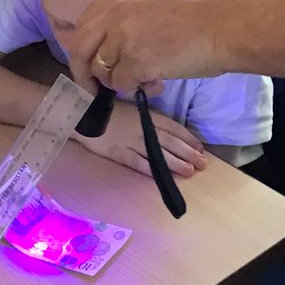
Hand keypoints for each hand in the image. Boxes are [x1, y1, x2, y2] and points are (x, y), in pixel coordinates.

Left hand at [69, 0, 230, 94]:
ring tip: (146, 81)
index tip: (87, 62)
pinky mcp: (135, 61)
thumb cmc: (200, 16)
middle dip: (83, 71)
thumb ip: (127, 18)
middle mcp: (116, 11)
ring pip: (102, 69)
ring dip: (119, 81)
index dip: (83, 46)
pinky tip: (156, 84)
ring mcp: (123, 36)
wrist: (225, 27)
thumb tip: (107, 48)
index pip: (85, 22)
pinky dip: (135, 89)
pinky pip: (121, 84)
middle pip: (80, 46)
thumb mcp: (154, 1)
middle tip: (93, 87)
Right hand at [76, 100, 206, 177]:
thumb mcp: (130, 106)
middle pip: (169, 141)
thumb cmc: (106, 109)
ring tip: (190, 171)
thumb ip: (146, 115)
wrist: (81, 113)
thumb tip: (165, 127)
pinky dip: (151, 169)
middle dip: (188, 152)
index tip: (200, 147)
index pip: (172, 127)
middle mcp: (141, 128)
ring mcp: (129, 141)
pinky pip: (137, 162)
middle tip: (203, 163)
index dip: (188, 137)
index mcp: (145, 115)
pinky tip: (162, 177)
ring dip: (175, 163)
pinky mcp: (118, 152)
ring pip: (157, 153)